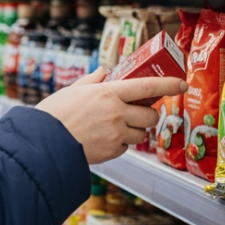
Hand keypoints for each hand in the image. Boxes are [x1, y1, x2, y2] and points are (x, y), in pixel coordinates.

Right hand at [36, 68, 188, 164]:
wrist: (42, 144)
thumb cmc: (53, 114)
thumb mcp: (72, 90)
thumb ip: (93, 80)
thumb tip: (105, 72)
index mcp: (108, 92)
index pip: (147, 86)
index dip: (168, 84)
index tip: (181, 82)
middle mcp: (116, 113)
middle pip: (150, 116)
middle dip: (148, 116)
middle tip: (139, 114)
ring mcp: (116, 134)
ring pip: (140, 134)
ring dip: (134, 131)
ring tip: (114, 129)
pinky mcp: (111, 152)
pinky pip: (125, 148)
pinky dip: (119, 144)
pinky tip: (103, 140)